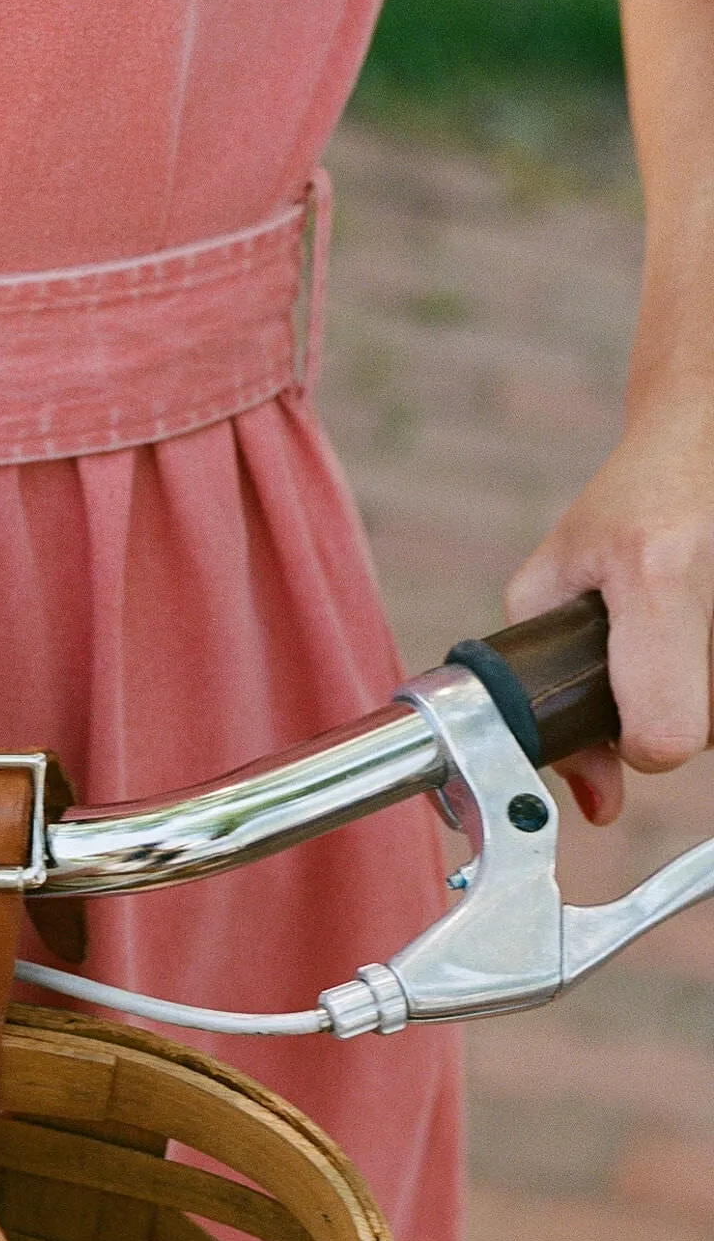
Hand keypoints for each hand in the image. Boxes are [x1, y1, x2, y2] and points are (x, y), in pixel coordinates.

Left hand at [502, 391, 713, 823]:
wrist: (707, 433)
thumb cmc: (623, 509)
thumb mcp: (554, 583)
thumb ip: (543, 697)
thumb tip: (599, 807)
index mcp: (655, 574)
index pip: (665, 737)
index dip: (639, 743)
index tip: (623, 709)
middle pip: (704, 734)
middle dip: (672, 713)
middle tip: (656, 653)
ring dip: (704, 691)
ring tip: (686, 627)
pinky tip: (706, 629)